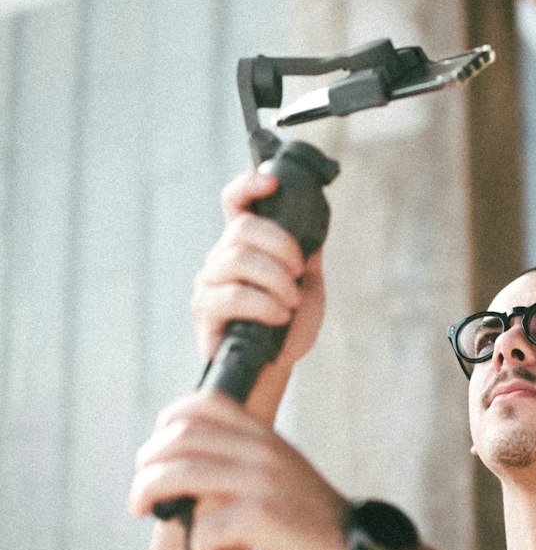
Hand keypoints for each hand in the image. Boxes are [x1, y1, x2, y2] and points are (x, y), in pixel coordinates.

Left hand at [130, 392, 348, 549]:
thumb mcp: (278, 470)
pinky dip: (197, 546)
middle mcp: (261, 449)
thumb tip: (185, 463)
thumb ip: (241, 457)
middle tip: (139, 495)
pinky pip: (204, 526)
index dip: (167, 422)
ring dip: (149, 495)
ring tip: (145, 514)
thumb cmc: (306, 518)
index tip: (155, 452)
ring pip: (181, 475)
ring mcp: (262, 480)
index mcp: (263, 434)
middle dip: (147, 465)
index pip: (204, 403)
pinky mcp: (262, 516)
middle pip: (181, 437)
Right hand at [192, 169, 325, 374]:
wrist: (276, 367)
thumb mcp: (306, 282)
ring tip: (291, 302)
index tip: (273, 182)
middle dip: (281, 247)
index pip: (234, 201)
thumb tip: (315, 222)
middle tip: (298, 273)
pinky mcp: (205, 312)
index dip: (248, 185)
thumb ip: (306, 252)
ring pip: (239, 259)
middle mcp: (221, 258)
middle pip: (242, 228)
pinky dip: (265, 304)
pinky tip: (280, 316)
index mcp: (244, 244)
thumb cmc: (288, 324)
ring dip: (276, 279)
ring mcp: (209, 283)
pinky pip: (234, 295)